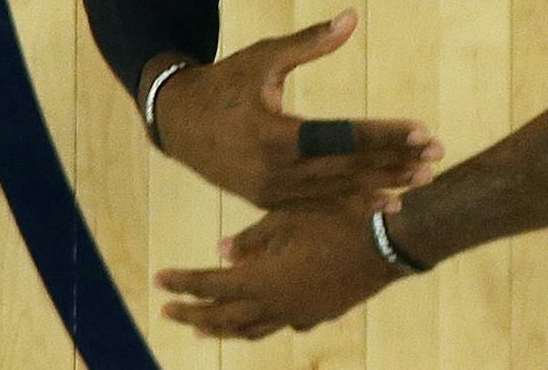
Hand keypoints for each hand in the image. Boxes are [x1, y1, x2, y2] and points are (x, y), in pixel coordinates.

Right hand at [153, 11, 441, 211]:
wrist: (175, 122)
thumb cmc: (224, 82)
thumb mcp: (263, 56)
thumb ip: (310, 42)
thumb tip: (352, 16)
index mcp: (274, 134)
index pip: (343, 138)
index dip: (385, 135)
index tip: (423, 130)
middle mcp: (274, 171)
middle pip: (347, 169)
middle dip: (395, 162)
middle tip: (437, 154)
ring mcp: (270, 192)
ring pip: (337, 192)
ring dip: (382, 185)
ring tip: (422, 180)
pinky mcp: (267, 201)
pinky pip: (318, 206)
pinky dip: (353, 204)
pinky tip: (387, 202)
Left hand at [156, 200, 397, 340]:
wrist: (388, 245)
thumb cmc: (339, 221)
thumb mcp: (291, 218)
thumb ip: (253, 238)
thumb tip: (221, 251)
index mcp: (265, 280)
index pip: (211, 285)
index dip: (183, 283)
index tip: (159, 280)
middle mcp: (276, 306)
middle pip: (223, 317)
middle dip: (192, 313)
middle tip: (168, 310)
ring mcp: (298, 315)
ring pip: (250, 330)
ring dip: (222, 327)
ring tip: (202, 328)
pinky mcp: (318, 316)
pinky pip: (279, 325)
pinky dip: (260, 323)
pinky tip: (259, 319)